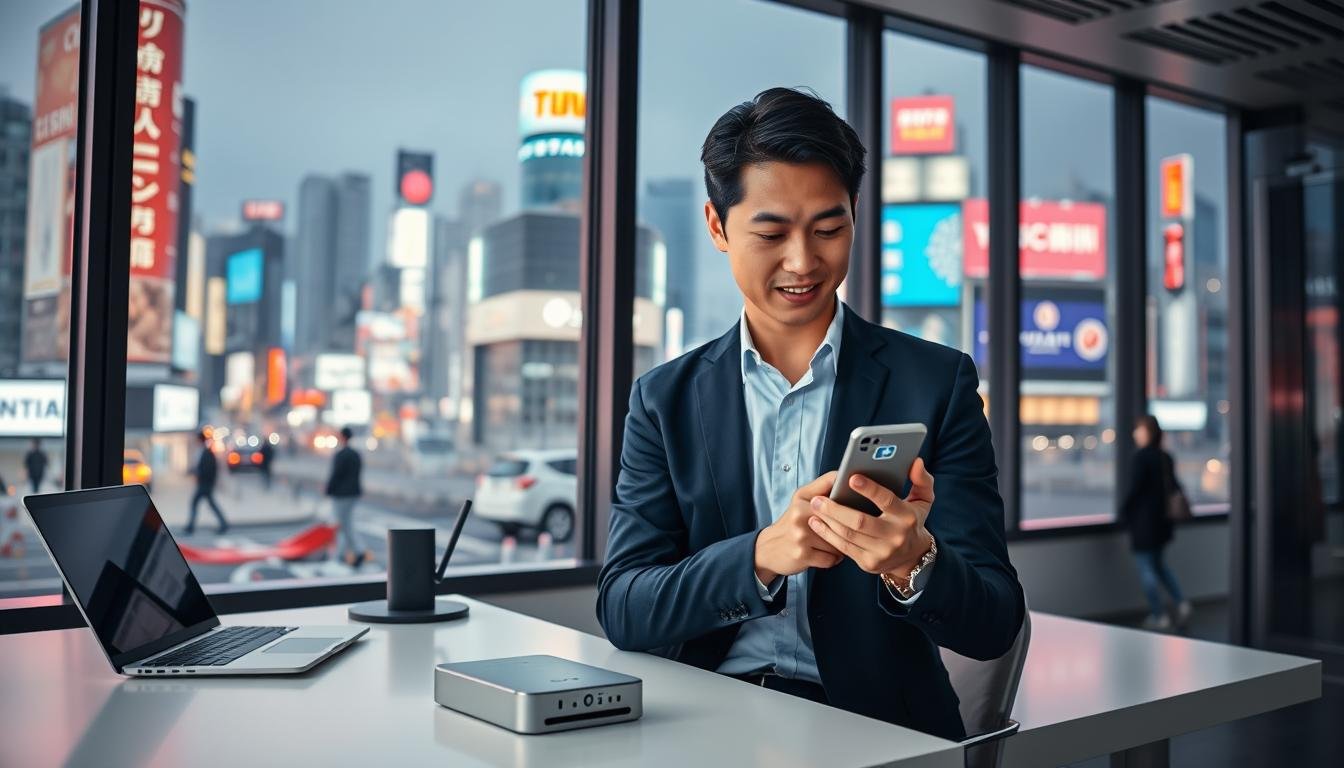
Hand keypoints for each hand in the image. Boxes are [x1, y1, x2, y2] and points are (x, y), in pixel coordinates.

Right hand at [753, 471, 843, 584]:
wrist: (768, 548)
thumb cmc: (792, 521)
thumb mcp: (801, 498)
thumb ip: (823, 485)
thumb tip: (845, 476)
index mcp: (803, 499)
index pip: (836, 493)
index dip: (850, 498)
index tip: (856, 502)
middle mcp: (800, 515)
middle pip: (841, 521)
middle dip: (849, 527)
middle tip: (852, 529)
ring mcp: (800, 536)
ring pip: (839, 542)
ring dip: (841, 545)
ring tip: (833, 543)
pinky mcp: (802, 555)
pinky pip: (832, 559)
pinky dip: (833, 559)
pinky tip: (827, 555)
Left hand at [806, 459, 934, 578]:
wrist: (912, 557)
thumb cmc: (912, 521)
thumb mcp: (924, 500)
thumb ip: (922, 480)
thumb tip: (916, 462)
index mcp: (906, 517)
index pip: (887, 501)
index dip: (870, 489)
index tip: (851, 477)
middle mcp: (895, 536)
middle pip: (860, 521)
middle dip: (836, 509)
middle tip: (818, 498)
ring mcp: (881, 552)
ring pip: (848, 535)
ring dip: (827, 520)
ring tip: (815, 507)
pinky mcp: (869, 563)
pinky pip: (843, 547)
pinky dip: (827, 534)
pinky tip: (817, 523)